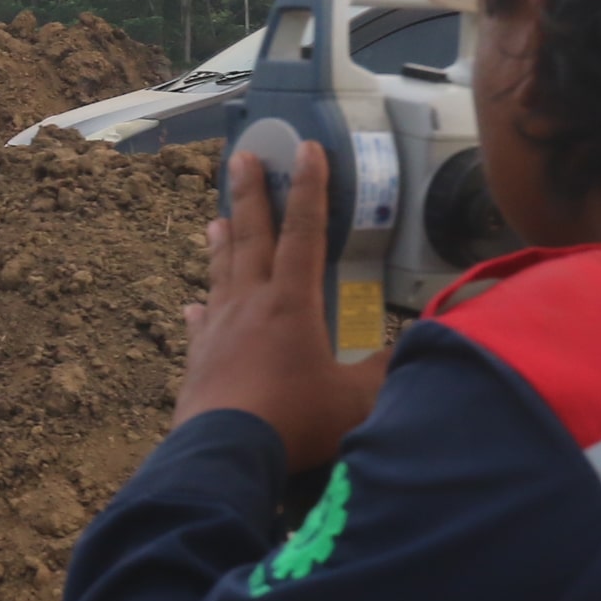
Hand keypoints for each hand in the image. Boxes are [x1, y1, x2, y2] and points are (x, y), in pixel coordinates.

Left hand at [176, 142, 388, 471]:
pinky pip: (201, 325)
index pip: (305, 232)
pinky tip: (194, 306)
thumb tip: (405, 351)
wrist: (223, 452)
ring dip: (223, 242)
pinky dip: (202, 310)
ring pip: (222, 272)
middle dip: (252, 193)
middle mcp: (250, 305)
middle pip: (252, 237)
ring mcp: (218, 330)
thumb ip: (382, 371)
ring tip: (217, 216)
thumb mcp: (356, 399)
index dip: (311, 188)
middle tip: (242, 156)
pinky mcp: (198, 359)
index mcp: (291, 303)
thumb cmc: (295, 421)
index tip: (307, 148)